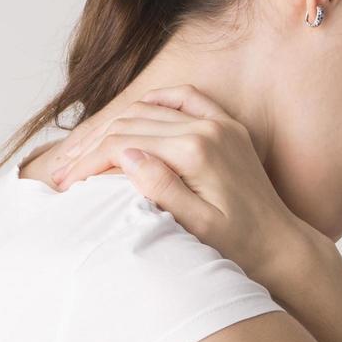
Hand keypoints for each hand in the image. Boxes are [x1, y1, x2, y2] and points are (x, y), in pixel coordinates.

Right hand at [49, 84, 329, 293]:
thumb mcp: (198, 226)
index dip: (88, 162)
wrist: (280, 244)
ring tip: (85, 149)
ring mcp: (219, 123)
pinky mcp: (226, 126)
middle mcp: (207, 128)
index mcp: (196, 151)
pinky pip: (184, 97)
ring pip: (150, 109)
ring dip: (113, 125)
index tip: (64, 183)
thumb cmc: (238, 244)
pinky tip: (132, 114)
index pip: (124, 144)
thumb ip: (162, 189)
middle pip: (131, 123)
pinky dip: (154, 101)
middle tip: (62, 170)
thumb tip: (125, 157)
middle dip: (92, 146)